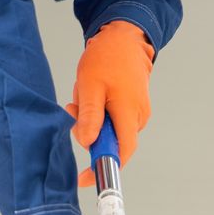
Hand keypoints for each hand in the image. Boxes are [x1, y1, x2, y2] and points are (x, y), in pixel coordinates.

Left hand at [68, 21, 153, 186]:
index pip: (121, 152)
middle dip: (90, 133)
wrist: (124, 36)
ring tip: (84, 93)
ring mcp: (138, 112)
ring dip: (92, 119)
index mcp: (129, 113)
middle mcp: (138, 116)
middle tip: (74, 110)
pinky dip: (99, 111)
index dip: (104, 167)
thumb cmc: (107, 56)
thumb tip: (88, 143)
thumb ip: (90, 116)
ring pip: (110, 130)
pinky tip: (94, 92)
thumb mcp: (90, 85)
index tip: (86, 178)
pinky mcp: (134, 107)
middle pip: (112, 142)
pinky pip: (113, 119)